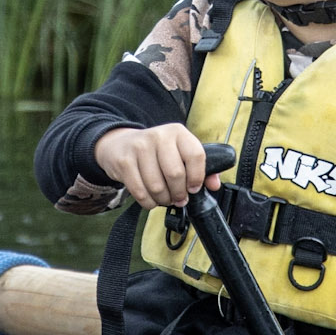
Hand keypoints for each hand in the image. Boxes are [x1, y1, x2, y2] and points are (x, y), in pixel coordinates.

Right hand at [91, 123, 221, 209]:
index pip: (196, 155)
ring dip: (163, 199)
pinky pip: (140, 192)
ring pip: (157, 186)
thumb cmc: (156, 152)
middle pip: (175, 174)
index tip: (194, 188)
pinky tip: (151, 198)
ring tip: (165, 198)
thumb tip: (215, 185)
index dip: (197, 177)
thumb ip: (201, 167)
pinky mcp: (124, 161)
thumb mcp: (179, 152)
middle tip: (179, 198)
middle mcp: (159, 136)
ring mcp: (139, 147)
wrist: (120, 145)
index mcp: (177, 132)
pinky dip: (148, 202)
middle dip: (179, 193)